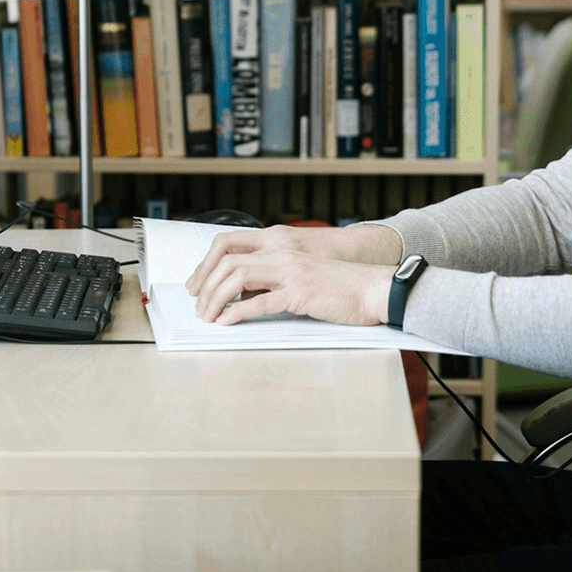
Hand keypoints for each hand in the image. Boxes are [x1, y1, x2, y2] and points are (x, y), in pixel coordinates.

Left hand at [185, 223, 401, 297]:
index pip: (231, 247)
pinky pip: (259, 302)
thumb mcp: (301, 275)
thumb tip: (245, 295)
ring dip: (216, 299)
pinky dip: (237, 314)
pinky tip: (228, 323)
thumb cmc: (341, 287)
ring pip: (237, 278)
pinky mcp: (300, 293)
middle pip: (228, 262)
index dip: (207, 267)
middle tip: (198, 308)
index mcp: (280, 248)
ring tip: (209, 317)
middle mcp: (282, 255)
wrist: (374, 289)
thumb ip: (274, 279)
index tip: (197, 288)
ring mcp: (290, 272)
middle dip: (205, 286)